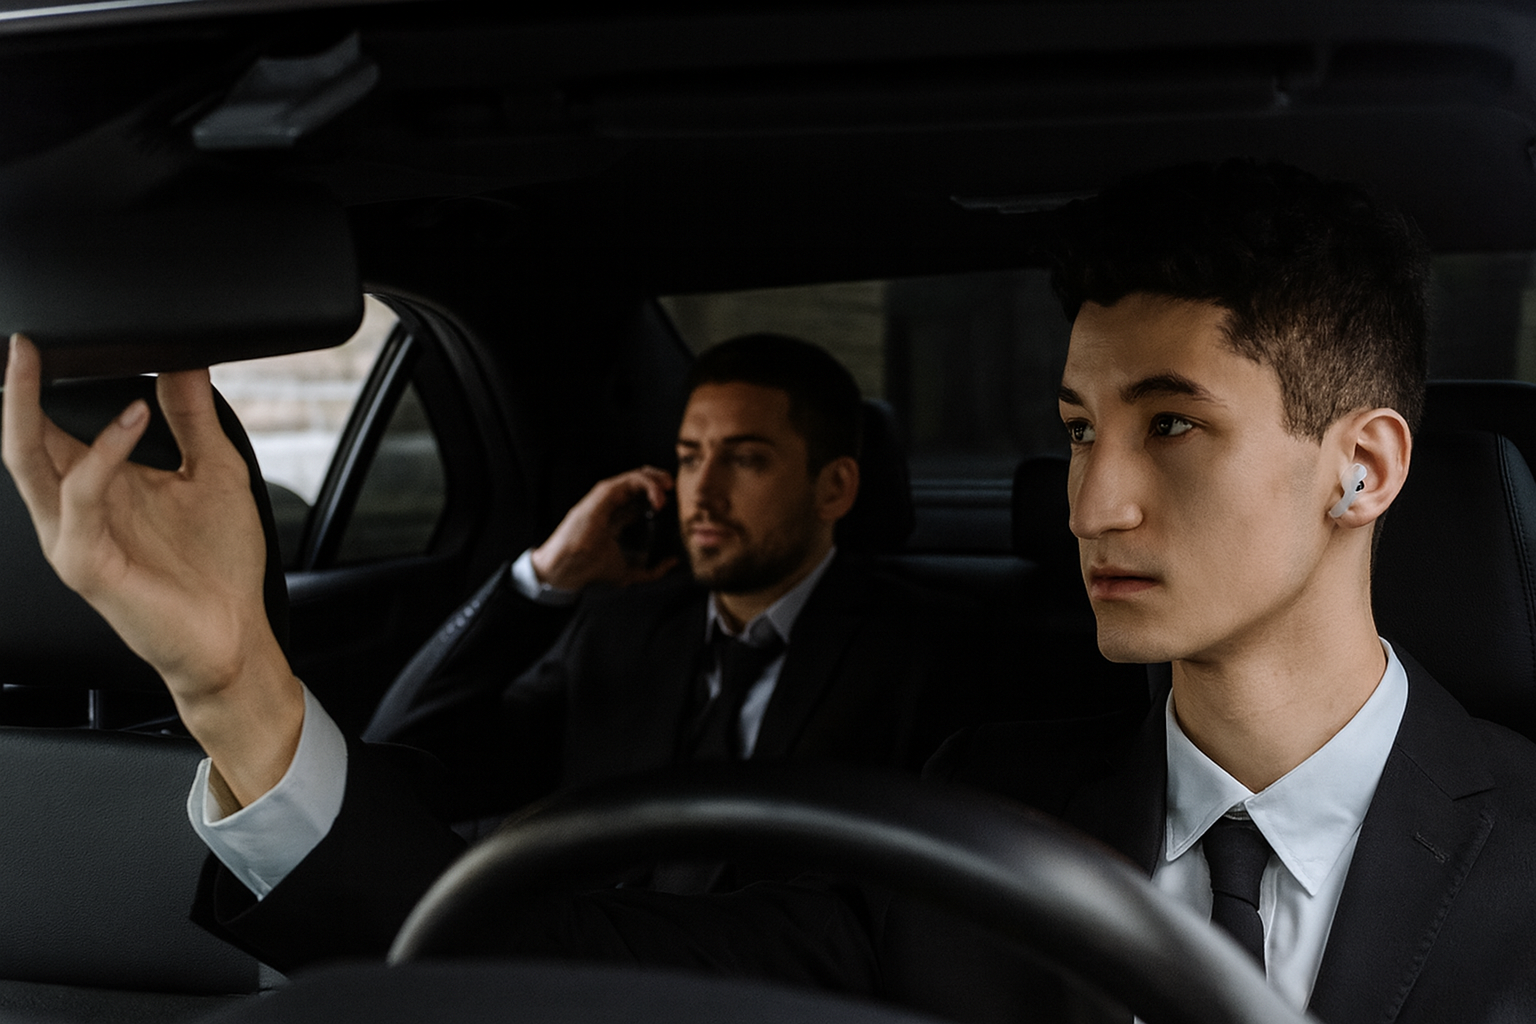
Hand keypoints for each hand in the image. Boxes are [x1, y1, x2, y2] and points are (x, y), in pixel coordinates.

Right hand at [2, 334, 302, 804]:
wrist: (233, 634)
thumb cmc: (219, 564)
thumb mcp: (216, 472)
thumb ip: (194, 417)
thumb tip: (184, 360)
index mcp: (97, 486)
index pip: (47, 425)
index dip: (39, 382)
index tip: (46, 338)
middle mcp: (74, 508)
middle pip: (20, 437)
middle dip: (14, 386)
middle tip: (23, 339)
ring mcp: (72, 535)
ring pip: (27, 460)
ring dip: (29, 406)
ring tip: (41, 359)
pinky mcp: (85, 562)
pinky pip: (80, 496)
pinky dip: (101, 452)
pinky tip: (131, 420)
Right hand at [530, 466, 678, 590]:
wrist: (570, 570)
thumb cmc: (592, 570)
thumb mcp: (629, 573)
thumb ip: (653, 571)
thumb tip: (674, 562)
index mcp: (615, 518)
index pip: (637, 497)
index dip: (656, 496)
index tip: (671, 506)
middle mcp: (610, 505)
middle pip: (637, 481)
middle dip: (658, 479)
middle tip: (672, 488)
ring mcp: (604, 499)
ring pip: (633, 476)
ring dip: (654, 479)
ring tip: (667, 490)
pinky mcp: (601, 496)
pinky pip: (627, 481)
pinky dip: (646, 484)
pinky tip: (657, 499)